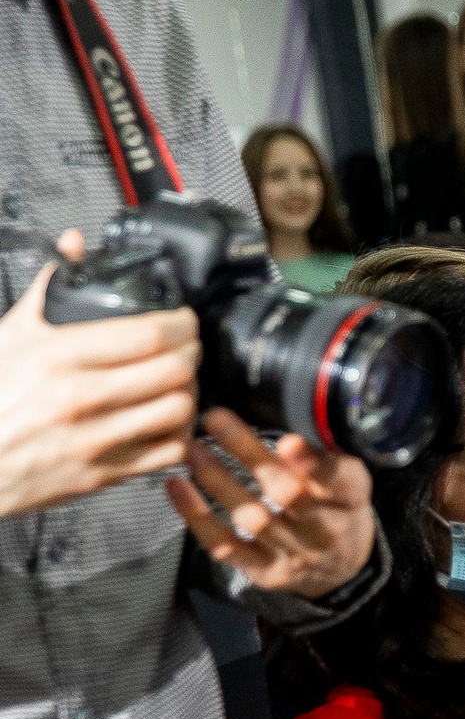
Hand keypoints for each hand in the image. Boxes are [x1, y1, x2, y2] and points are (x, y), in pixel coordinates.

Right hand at [0, 249, 198, 518]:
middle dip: (192, 353)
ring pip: (179, 409)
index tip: (183, 319)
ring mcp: (93, 439)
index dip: (181, 322)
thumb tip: (74, 245)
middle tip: (188, 347)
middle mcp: (78, 398)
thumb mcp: (10, 334)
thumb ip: (49, 288)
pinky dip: (180, 435)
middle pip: (174, 369)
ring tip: (182, 382)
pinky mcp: (101, 474)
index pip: (149, 334)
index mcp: (57, 357)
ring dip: (190, 392)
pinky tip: (170, 421)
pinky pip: (167, 452)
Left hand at [167, 409, 377, 597]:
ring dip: (216, 480)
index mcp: (351, 499)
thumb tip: (294, 409)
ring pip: (251, 517)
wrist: (340, 569)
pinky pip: (225, 545)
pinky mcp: (263, 571)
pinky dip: (196, 516)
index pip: (339, 480)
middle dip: (250, 454)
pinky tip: (177, 486)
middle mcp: (325, 530)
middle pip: (288, 494)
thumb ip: (327, 452)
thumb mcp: (349, 479)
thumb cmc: (338, 509)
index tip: (289, 441)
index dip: (314, 463)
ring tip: (192, 449)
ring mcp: (293, 554)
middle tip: (217, 420)